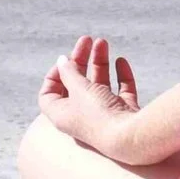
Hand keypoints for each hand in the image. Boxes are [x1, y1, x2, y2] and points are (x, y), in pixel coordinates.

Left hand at [39, 34, 142, 159]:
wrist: (130, 138)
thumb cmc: (99, 115)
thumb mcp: (79, 89)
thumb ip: (70, 72)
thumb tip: (62, 60)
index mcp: (63, 115)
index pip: (48, 95)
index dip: (53, 75)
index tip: (65, 61)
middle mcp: (82, 117)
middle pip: (76, 85)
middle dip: (81, 60)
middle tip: (87, 40)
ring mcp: (104, 116)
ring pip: (99, 85)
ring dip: (100, 62)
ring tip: (103, 42)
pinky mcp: (124, 114)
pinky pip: (121, 91)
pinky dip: (120, 75)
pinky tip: (121, 61)